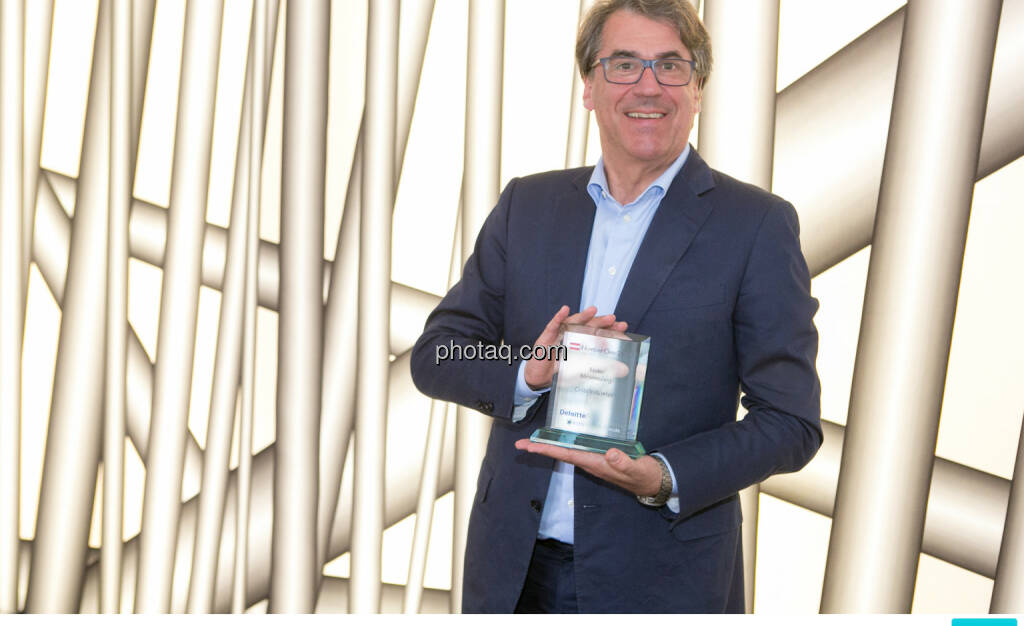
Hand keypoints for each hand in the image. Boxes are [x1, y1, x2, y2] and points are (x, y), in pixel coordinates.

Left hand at [514, 439, 661, 496]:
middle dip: (541, 448)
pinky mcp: (601, 456)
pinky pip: (579, 448)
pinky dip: (567, 443)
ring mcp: (595, 460)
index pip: (566, 455)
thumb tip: (610, 453)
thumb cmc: (644, 475)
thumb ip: (624, 463)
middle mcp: (591, 462)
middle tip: (521, 444)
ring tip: (534, 440)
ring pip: (568, 451)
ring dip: (551, 446)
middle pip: (561, 453)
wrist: (653, 482)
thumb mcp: (637, 469)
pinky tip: (561, 438)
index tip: (530, 447)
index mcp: (596, 463)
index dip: (547, 450)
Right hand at [523, 305, 627, 389]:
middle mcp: (571, 335)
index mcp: (581, 341)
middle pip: (587, 325)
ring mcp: (558, 335)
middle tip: (613, 319)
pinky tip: (565, 310)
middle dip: (600, 322)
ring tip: (593, 310)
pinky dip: (558, 317)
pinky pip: (553, 326)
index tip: (622, 326)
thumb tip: (623, 370)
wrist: (538, 378)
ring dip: (582, 316)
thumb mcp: (582, 371)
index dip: (609, 329)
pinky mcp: (546, 338)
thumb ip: (599, 368)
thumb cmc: (560, 372)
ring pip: (572, 323)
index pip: (597, 332)